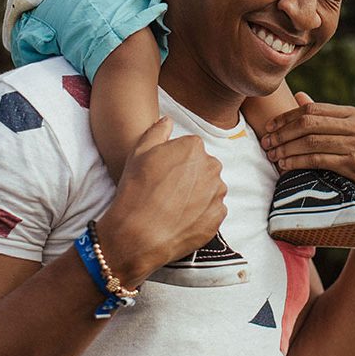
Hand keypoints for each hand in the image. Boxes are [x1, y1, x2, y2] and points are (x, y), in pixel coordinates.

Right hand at [95, 118, 227, 286]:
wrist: (137, 234)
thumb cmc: (136, 190)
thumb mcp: (139, 151)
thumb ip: (158, 130)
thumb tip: (168, 121)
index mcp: (194, 147)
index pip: (190, 149)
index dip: (174, 161)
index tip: (162, 174)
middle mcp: (211, 167)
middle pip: (203, 167)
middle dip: (190, 176)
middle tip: (167, 191)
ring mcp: (217, 193)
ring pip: (210, 188)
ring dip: (197, 194)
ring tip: (174, 207)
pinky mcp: (218, 217)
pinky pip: (212, 211)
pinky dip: (201, 214)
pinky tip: (181, 219)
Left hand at [261, 93, 354, 218]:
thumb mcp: (353, 136)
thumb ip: (327, 118)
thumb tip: (300, 96)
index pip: (313, 109)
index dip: (287, 117)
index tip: (269, 127)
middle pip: (309, 123)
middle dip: (283, 132)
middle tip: (266, 143)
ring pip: (312, 141)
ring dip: (286, 148)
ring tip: (272, 156)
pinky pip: (320, 160)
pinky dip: (299, 162)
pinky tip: (286, 166)